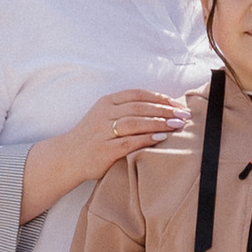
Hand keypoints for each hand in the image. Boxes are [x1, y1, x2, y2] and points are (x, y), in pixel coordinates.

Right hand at [55, 86, 189, 187]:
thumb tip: (161, 108)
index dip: (159, 97)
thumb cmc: (93, 136)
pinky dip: (147, 139)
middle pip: (139, 107)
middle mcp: (104, 114)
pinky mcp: (104, 150)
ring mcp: (103, 132)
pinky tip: (161, 138)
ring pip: (135, 122)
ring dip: (159, 122)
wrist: (68, 157)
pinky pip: (129, 142)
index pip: (137, 94)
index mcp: (106, 102)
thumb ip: (127, 109)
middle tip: (183, 114)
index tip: (177, 103)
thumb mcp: (105, 115)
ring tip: (176, 125)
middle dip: (165, 109)